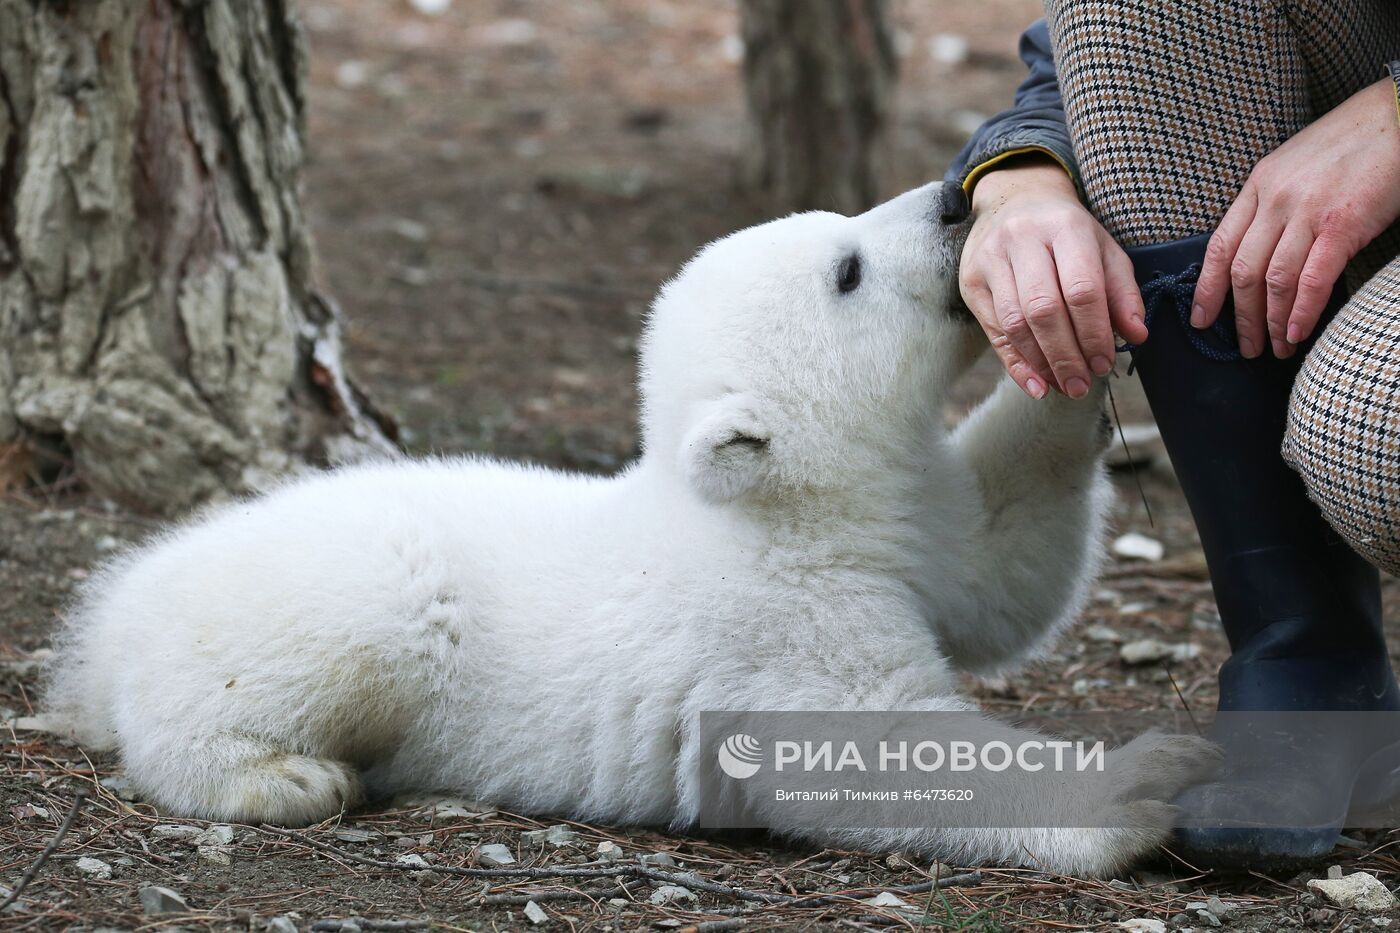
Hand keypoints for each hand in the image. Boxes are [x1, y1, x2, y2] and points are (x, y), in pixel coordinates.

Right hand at [959, 161, 1147, 399]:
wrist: (1014, 200)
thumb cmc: (1067, 233)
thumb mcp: (1103, 249)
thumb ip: (1122, 292)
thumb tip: (1135, 336)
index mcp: (1065, 227)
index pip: (1081, 289)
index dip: (1094, 333)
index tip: (1104, 363)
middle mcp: (1023, 239)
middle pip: (1044, 309)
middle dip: (1066, 355)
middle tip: (1082, 386)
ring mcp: (991, 259)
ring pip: (1015, 322)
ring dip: (1041, 363)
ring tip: (1063, 386)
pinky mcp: (971, 280)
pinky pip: (994, 330)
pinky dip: (1016, 363)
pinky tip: (1035, 384)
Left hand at [1192, 78, 1399, 357]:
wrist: (1398, 114)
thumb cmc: (1351, 143)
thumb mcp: (1294, 166)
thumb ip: (1272, 204)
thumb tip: (1260, 253)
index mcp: (1258, 186)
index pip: (1219, 247)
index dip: (1207, 290)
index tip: (1201, 320)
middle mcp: (1275, 200)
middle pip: (1244, 272)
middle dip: (1241, 317)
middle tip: (1245, 347)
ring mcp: (1308, 212)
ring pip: (1274, 281)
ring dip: (1273, 323)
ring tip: (1276, 348)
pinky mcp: (1343, 224)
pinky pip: (1312, 279)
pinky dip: (1302, 312)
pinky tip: (1297, 334)